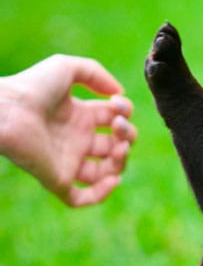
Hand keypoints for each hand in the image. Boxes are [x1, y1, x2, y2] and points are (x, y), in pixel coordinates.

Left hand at [0, 55, 136, 206]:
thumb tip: (119, 94)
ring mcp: (67, 161)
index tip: (117, 104)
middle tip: (118, 126)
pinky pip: (81, 197)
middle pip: (114, 145)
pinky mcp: (57, 179)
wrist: (6, 109)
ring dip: (121, 162)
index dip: (124, 112)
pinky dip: (102, 193)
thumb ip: (96, 73)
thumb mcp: (67, 67)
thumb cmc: (32, 86)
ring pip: (104, 172)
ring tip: (118, 148)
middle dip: (127, 135)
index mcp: (78, 116)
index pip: (112, 119)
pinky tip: (114, 179)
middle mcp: (75, 139)